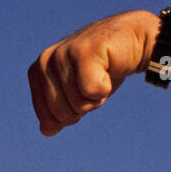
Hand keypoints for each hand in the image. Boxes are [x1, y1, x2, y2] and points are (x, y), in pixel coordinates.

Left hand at [27, 11, 157, 134]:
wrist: (133, 40)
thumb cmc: (103, 69)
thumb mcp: (77, 95)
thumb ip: (58, 112)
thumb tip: (45, 131)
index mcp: (37, 72)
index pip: (47, 118)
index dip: (70, 113)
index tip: (82, 91)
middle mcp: (45, 61)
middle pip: (62, 113)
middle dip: (84, 105)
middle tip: (94, 81)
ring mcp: (62, 54)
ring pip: (78, 104)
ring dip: (97, 95)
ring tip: (102, 73)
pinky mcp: (83, 51)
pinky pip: (91, 91)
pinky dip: (105, 87)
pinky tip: (108, 68)